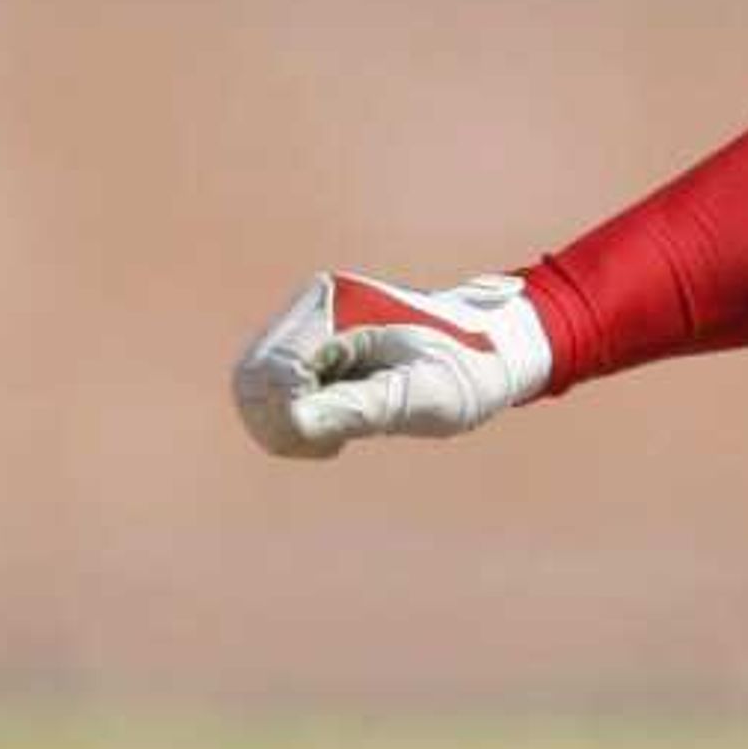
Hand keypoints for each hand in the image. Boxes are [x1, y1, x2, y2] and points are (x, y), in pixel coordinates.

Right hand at [233, 268, 551, 459]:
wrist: (496, 349)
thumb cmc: (468, 369)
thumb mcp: (424, 396)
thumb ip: (360, 407)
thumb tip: (296, 422)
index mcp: (334, 303)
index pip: (272, 369)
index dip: (290, 414)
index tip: (335, 442)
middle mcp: (312, 307)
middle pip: (252, 379)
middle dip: (282, 424)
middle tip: (334, 445)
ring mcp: (308, 327)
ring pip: (254, 390)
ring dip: (285, 427)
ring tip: (336, 441)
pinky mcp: (312, 350)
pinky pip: (272, 395)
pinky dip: (294, 425)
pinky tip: (334, 432)